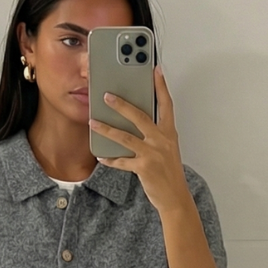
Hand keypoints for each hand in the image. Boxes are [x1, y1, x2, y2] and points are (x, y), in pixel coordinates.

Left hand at [88, 65, 192, 215]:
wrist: (175, 197)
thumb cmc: (169, 172)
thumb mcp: (167, 148)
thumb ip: (155, 133)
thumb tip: (136, 121)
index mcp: (169, 133)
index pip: (166, 104)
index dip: (161, 86)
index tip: (155, 70)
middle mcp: (162, 140)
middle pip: (140, 116)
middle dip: (122, 105)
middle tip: (107, 95)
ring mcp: (153, 153)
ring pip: (125, 137)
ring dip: (107, 129)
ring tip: (93, 122)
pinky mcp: (144, 167)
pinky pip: (122, 161)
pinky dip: (110, 159)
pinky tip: (101, 155)